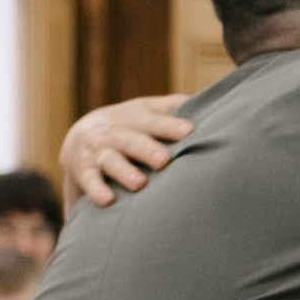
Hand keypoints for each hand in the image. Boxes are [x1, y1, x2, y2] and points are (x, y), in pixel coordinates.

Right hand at [62, 94, 191, 207]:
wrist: (81, 136)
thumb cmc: (131, 125)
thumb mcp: (148, 110)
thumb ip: (176, 106)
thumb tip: (218, 99)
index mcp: (137, 117)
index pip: (154, 120)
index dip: (170, 126)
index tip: (188, 132)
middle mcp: (117, 132)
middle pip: (133, 139)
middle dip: (147, 149)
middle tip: (163, 160)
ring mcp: (100, 151)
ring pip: (111, 160)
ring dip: (124, 171)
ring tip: (140, 184)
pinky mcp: (84, 170)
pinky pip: (89, 180)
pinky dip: (96, 190)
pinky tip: (107, 200)